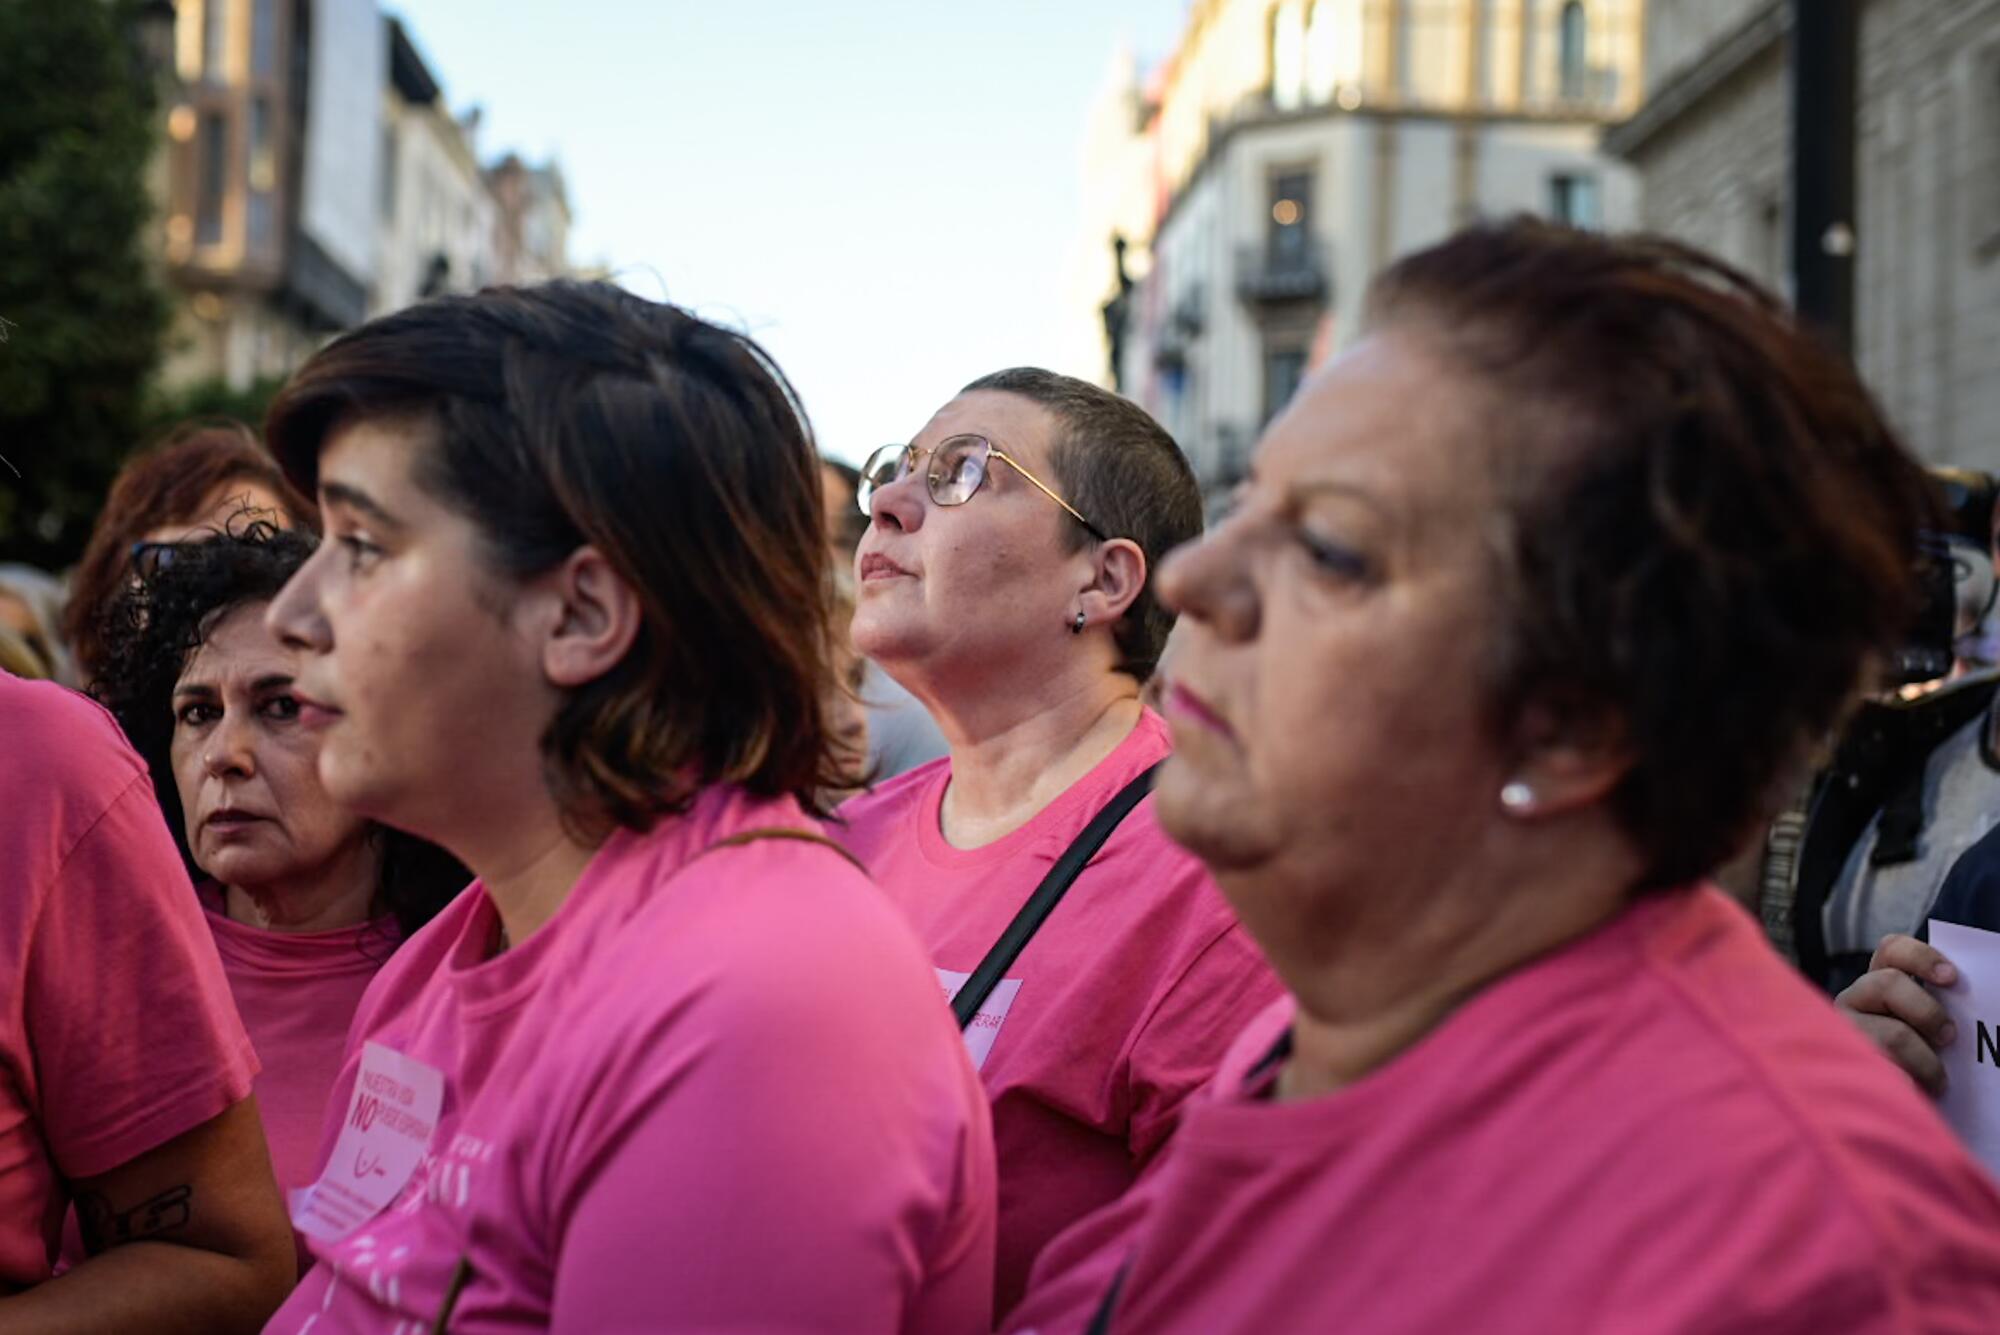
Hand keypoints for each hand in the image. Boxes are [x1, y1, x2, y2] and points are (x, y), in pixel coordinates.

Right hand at [1835, 934, 1958, 1097]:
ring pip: (1889, 1033)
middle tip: (1948, 1038)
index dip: (1921, 957)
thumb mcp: (1921, 1033)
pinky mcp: (1838, 1065)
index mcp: (1876, 988)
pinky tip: (1910, 1093)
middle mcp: (1851, 1002)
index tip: (1951, 979)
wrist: (1875, 1121)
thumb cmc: (1910, 1069)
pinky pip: (1882, 1071)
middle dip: (1927, 1011)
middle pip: (1888, 983)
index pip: (1891, 951)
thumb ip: (1933, 1012)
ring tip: (1936, 1082)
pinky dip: (1907, 1085)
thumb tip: (1958, 1003)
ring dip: (1924, 1061)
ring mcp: (1840, 1032)